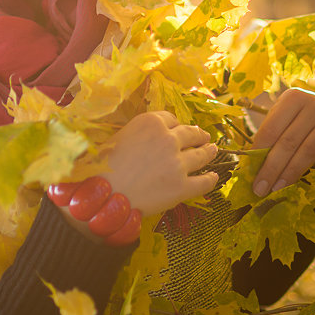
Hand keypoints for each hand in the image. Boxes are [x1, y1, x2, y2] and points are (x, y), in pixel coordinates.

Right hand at [98, 111, 218, 216]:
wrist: (100, 196)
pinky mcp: (182, 187)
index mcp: (150, 122)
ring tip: (213, 150)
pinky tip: (214, 177)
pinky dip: (211, 179)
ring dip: (209, 152)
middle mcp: (168, 139)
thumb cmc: (101, 167)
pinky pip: (204, 182)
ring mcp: (177, 163)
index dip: (175, 125)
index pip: (171, 119)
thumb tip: (155, 138)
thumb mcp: (120, 137)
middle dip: (198, 135)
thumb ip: (141, 134)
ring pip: (201, 155)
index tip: (178, 129)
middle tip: (203, 137)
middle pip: (191, 133)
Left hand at [251, 88, 314, 197]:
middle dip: (272, 169)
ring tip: (278, 188)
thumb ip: (270, 137)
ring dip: (293, 172)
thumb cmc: (294, 116)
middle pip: (289, 142)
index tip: (251, 174)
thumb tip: (253, 167)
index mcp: (292, 98)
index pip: (272, 129)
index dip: (259, 154)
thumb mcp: (281, 117)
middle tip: (261, 189)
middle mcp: (314, 104)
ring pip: (309, 150)